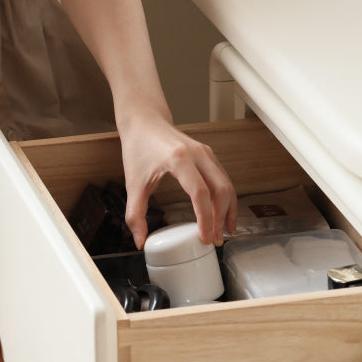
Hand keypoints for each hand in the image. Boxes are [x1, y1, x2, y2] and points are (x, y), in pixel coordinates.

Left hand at [118, 113, 237, 249]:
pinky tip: (223, 214)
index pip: (200, 193)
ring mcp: (206, 153)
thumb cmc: (139, 147)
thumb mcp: (133, 183)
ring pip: (227, 184)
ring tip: (224, 231)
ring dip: (228, 209)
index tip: (204, 237)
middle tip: (215, 240)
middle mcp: (197, 154)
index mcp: (178, 159)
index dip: (205, 218)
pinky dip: (226, 199)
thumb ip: (135, 214)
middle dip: (221, 218)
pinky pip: (224, 179)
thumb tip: (139, 241)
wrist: (144, 121)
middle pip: (221, 189)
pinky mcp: (208, 155)